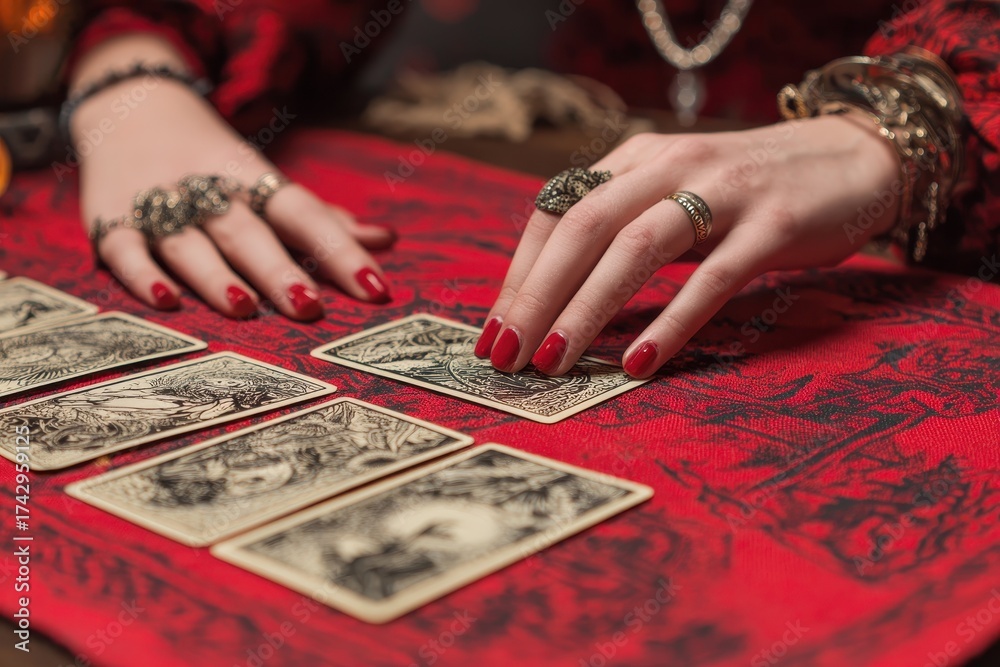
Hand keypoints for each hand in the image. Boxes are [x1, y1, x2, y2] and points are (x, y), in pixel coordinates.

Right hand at [72, 35, 393, 318]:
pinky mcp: (112, 219)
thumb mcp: (269, 182)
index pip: (305, 214)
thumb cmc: (217, 163)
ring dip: (216, 276)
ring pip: (190, 243)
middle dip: (278, 269)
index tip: (376, 288)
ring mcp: (160, 204)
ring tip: (244, 309)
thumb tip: (386, 241)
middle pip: (248, 232)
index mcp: (256, 180)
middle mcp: (211, 191)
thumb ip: (324, 219)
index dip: (340, 250)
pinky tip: (163, 300)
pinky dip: (141, 274)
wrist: (132, 106)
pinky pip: (124, 248)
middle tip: (308, 307)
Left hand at [477, 115, 900, 376]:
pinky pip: (711, 280)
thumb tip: (554, 294)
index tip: (495, 328)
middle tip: (505, 355)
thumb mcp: (674, 193)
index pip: (557, 209)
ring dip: (585, 311)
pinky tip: (641, 363)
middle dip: (536, 296)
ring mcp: (723, 192)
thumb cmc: (747, 190)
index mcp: (637, 158)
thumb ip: (622, 226)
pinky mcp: (771, 226)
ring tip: (553, 362)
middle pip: (583, 228)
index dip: (520, 272)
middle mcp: (671, 164)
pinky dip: (671, 323)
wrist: (852, 158)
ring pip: (634, 251)